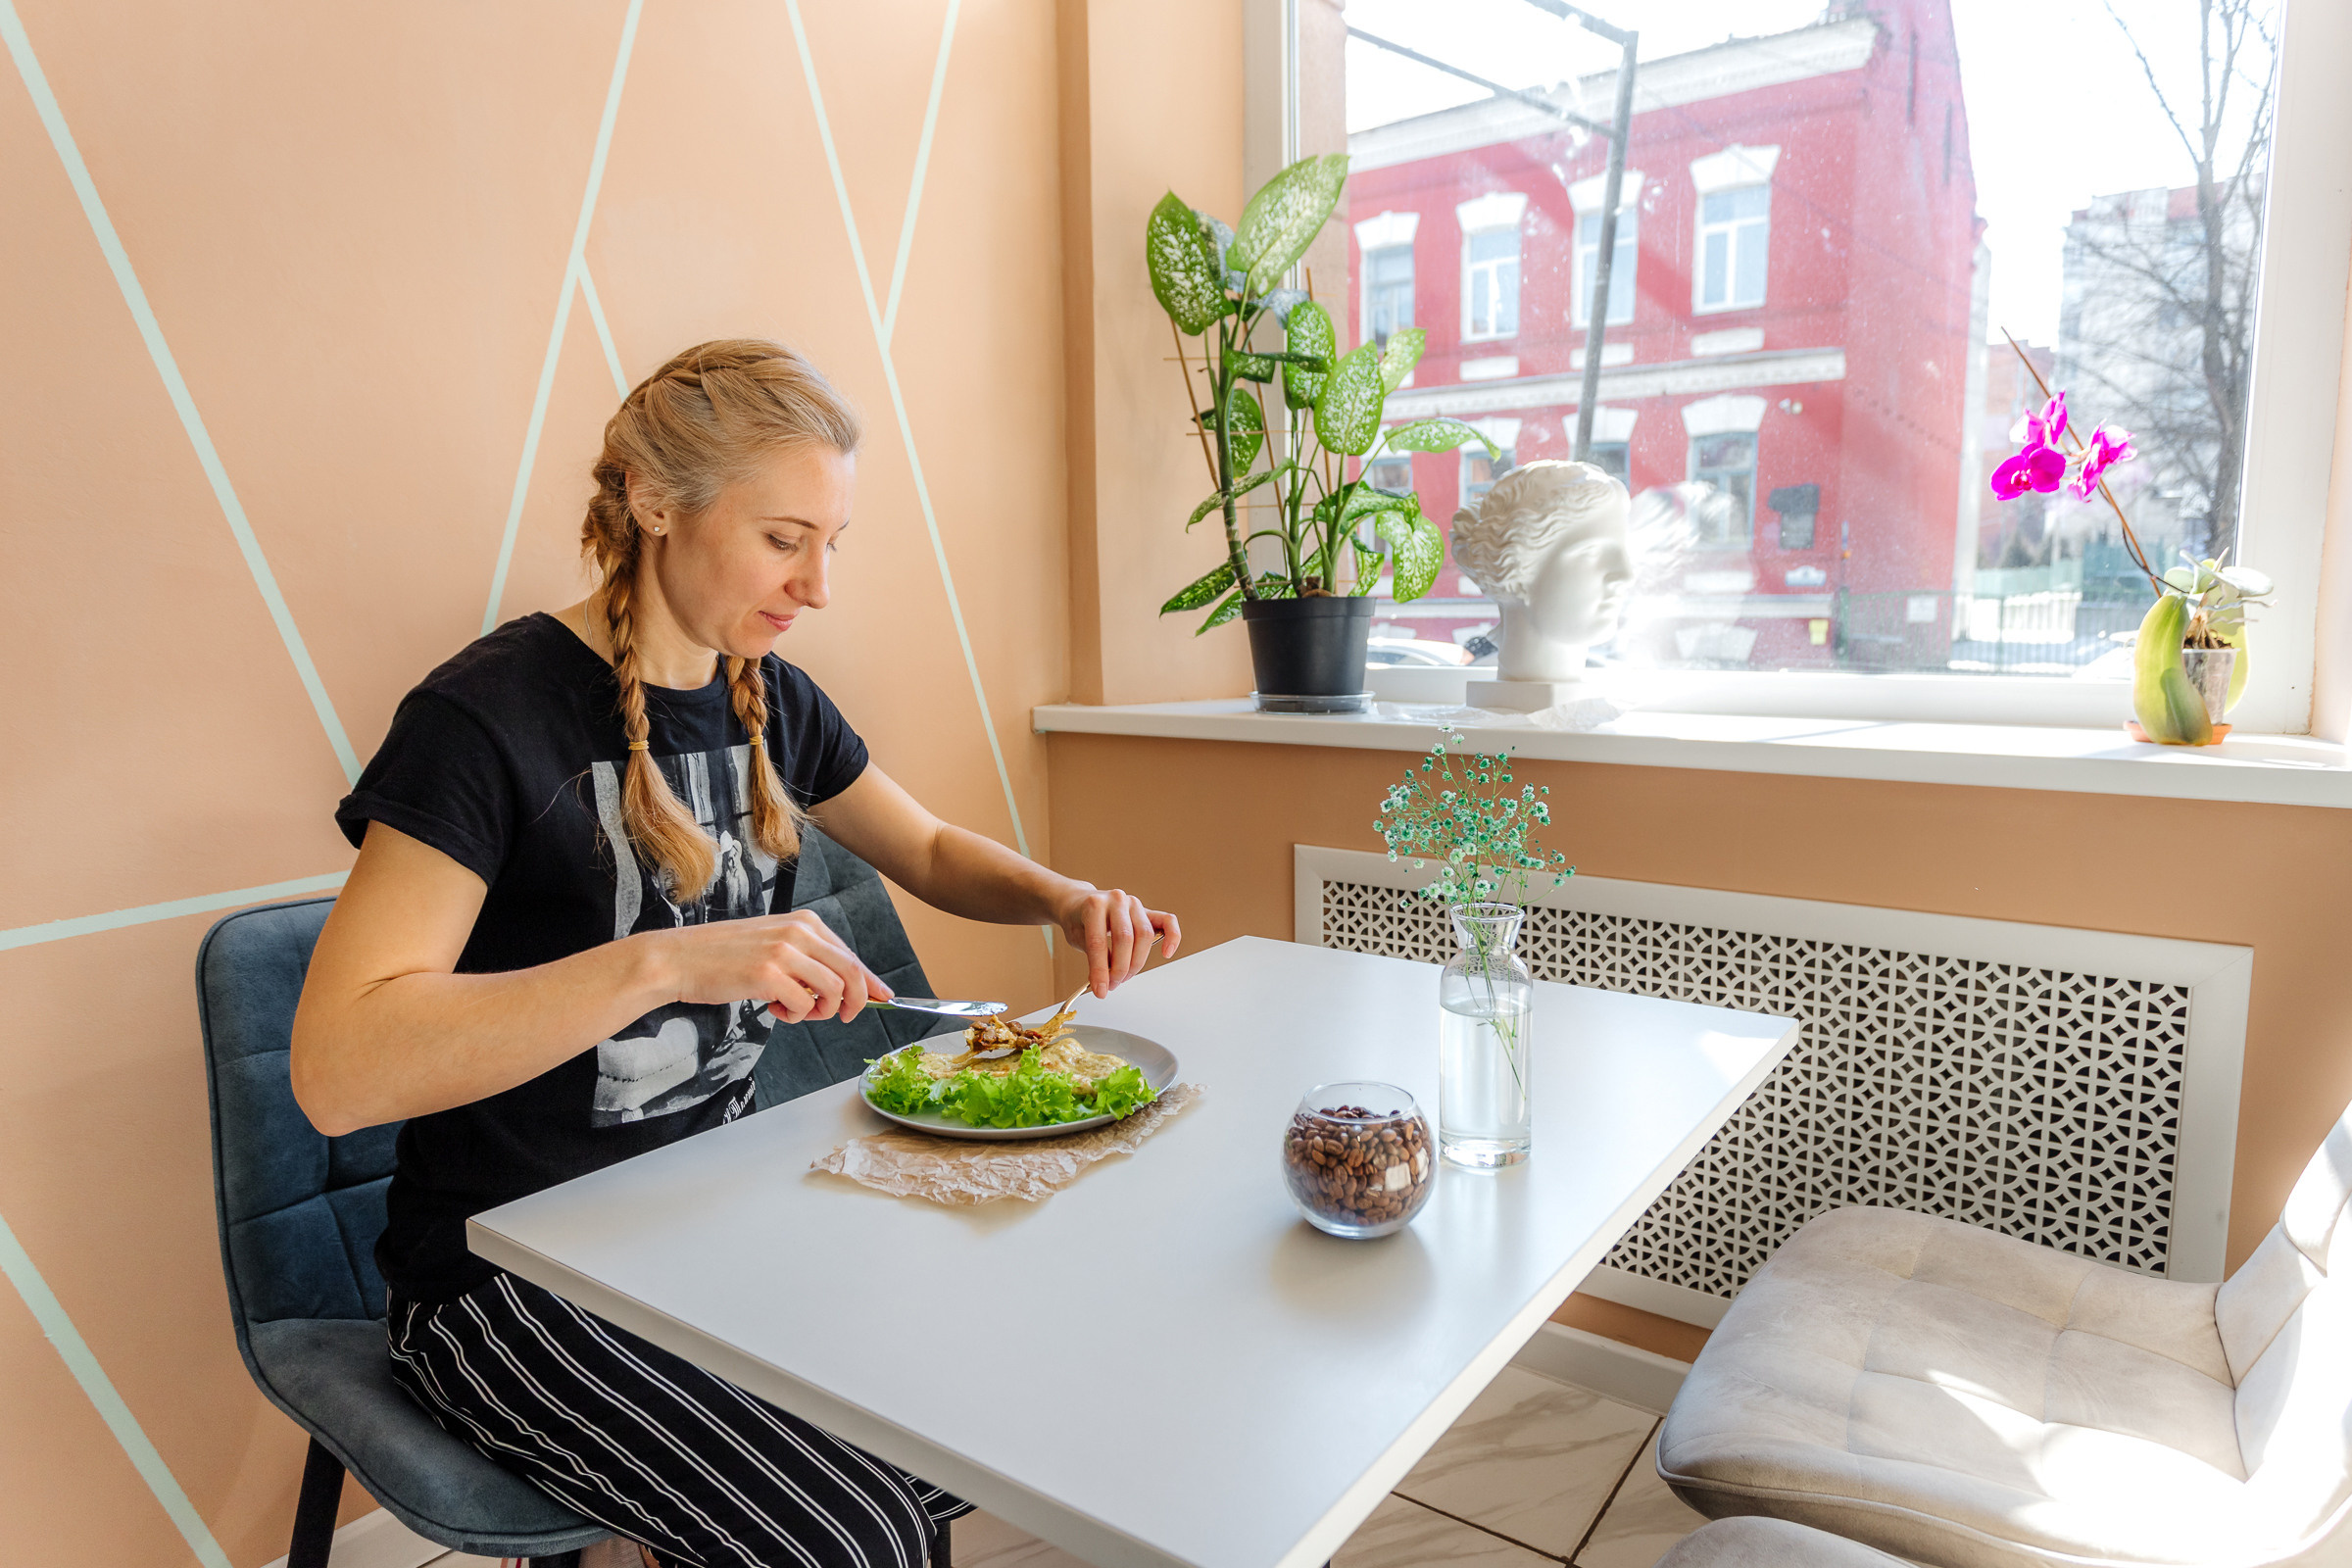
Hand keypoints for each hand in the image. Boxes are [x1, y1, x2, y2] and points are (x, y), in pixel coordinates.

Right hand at [646, 910, 892, 1023]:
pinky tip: (773, 1010)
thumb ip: (807, 960)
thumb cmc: (723, 957)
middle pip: (851, 972)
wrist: (678, 959)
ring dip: (821, 1011)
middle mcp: (799, 932)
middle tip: (843, 1017)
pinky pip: (803, 1004)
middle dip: (856, 1001)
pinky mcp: (768, 974)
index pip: (850, 954)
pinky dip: (794, 1016)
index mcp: (804, 922)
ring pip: (833, 990)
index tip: (883, 997)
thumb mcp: (772, 945)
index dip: (869, 981)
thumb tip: (844, 987)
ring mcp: (784, 952)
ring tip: (795, 1012)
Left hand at [1057, 887, 1181, 997]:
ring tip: (1125, 976)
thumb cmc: (1079, 921)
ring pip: (1144, 935)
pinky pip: (1167, 921)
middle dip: (1120, 969)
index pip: (1099, 942)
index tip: (1101, 990)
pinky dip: (1172, 937)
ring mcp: (1134, 904)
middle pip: (1125, 939)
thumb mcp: (1077, 939)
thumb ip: (1094, 957)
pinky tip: (1167, 952)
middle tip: (1112, 985)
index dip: (1100, 971)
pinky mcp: (1147, 910)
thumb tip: (1107, 981)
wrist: (1079, 903)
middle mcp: (1117, 900)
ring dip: (1137, 962)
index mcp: (1094, 905)